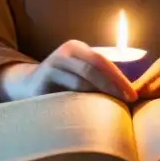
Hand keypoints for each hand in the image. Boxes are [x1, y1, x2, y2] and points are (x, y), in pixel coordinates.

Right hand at [3, 40, 136, 102]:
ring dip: (100, 94)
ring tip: (114, 108)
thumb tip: (130, 91)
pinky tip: (91, 113)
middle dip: (113, 85)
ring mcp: (53, 64)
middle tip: (128, 101)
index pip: (104, 61)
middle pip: (95, 67)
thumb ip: (97, 76)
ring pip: (82, 80)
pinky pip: (67, 91)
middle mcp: (66, 52)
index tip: (133, 95)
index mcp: (77, 47)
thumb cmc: (61, 83)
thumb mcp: (78, 73)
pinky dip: (81, 101)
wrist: (26, 85)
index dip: (119, 78)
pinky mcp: (43, 79)